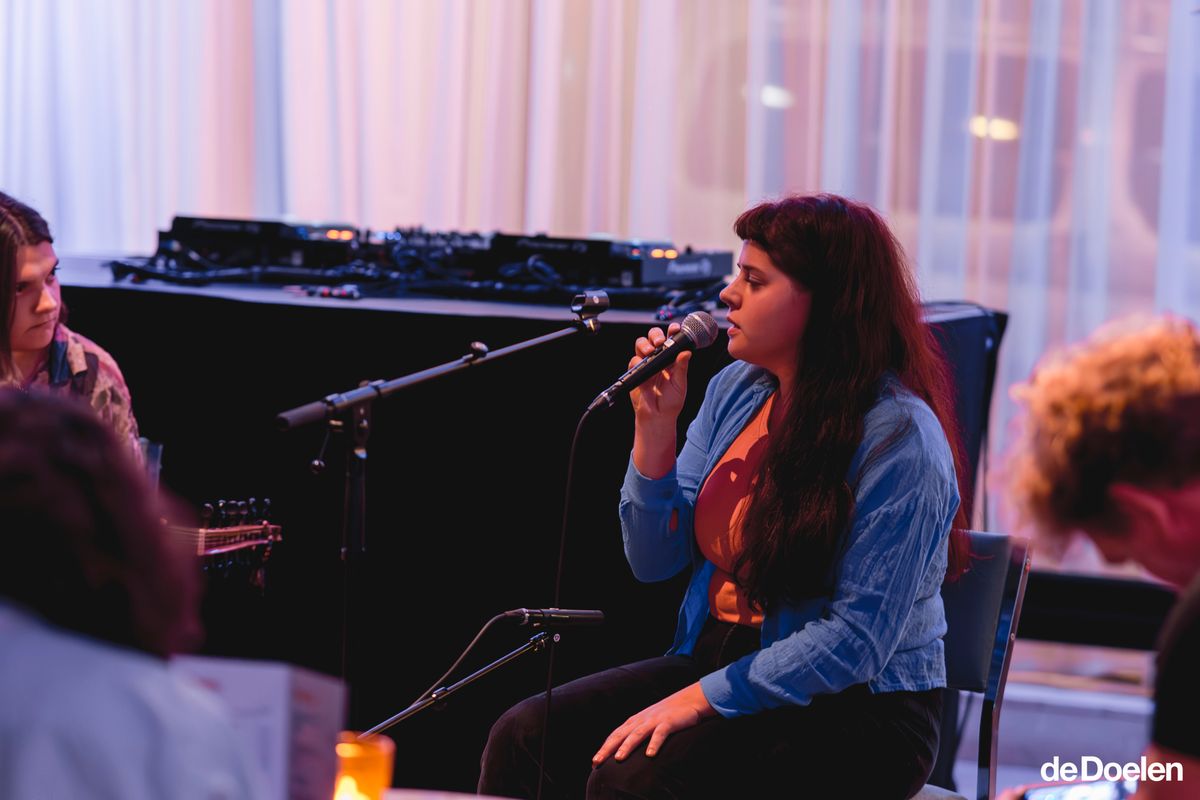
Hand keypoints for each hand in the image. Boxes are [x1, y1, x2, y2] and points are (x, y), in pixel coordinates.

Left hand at [592, 682, 715, 764]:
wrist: (688, 700)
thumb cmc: (667, 715)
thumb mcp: (649, 722)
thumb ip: (638, 733)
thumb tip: (625, 750)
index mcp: (635, 721)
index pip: (615, 735)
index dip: (604, 748)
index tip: (594, 762)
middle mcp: (641, 720)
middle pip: (621, 735)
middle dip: (608, 748)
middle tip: (597, 761)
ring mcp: (654, 720)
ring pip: (637, 734)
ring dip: (627, 746)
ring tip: (619, 758)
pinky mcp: (668, 722)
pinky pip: (660, 734)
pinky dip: (654, 743)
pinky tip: (650, 755)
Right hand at [628, 324, 691, 422]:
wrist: (657, 416)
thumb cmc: (671, 402)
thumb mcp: (680, 384)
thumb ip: (682, 367)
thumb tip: (686, 352)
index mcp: (671, 359)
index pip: (671, 340)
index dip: (672, 331)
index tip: (675, 329)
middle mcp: (658, 358)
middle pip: (653, 337)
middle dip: (655, 335)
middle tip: (660, 342)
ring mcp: (646, 364)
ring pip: (641, 344)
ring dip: (645, 344)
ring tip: (650, 352)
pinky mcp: (636, 372)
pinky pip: (634, 360)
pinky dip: (638, 360)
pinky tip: (643, 365)